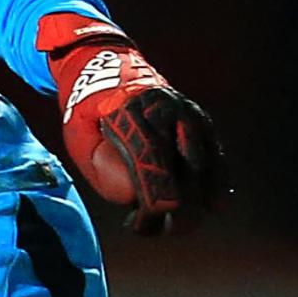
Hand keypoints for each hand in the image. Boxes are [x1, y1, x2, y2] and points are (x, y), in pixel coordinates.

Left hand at [36, 13, 227, 236]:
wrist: (109, 68)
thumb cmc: (89, 113)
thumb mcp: (80, 137)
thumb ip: (102, 168)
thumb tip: (135, 198)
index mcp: (128, 109)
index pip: (149, 154)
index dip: (157, 187)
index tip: (158, 214)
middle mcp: (164, 107)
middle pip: (185, 163)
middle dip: (182, 204)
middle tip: (166, 228)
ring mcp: (187, 112)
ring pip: (206, 162)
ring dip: (199, 199)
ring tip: (179, 224)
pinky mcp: (201, 121)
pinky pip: (215, 155)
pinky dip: (217, 182)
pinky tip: (215, 204)